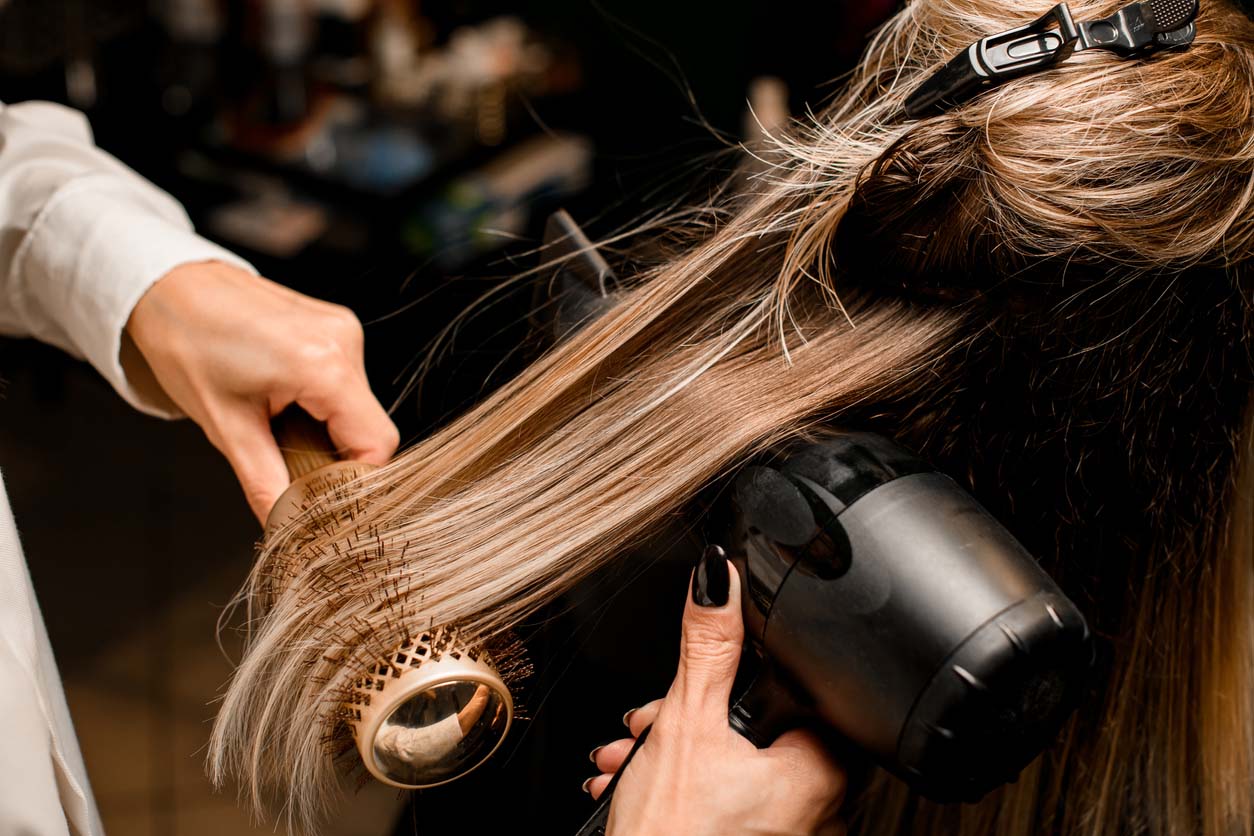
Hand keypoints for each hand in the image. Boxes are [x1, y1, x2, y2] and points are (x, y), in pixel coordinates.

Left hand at [126, 260, 398, 521]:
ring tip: (275, 420)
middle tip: (285, 460)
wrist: (169, 286)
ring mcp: (343, 329)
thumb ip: (266, 484)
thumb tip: (288, 527)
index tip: (318, 494)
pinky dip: (321, 402)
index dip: (352, 478)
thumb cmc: (188, 344)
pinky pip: (346, 381)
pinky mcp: (336, 326)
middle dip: (334, 454)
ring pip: (358, 406)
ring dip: (326, 427)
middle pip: (369, 426)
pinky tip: (282, 396)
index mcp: (323, 365)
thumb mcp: (225, 427)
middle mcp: (344, 341)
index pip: (377, 444)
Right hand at [586, 552, 846, 835]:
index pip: (802, 689)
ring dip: (680, 749)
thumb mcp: (684, 723)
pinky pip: (734, 801)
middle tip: (653, 722)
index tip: (704, 679)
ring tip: (637, 758)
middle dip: (694, 715)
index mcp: (823, 772)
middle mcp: (823, 811)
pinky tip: (644, 784)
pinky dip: (691, 785)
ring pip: (739, 764)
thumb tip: (719, 580)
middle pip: (762, 728)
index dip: (742, 677)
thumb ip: (708, 644)